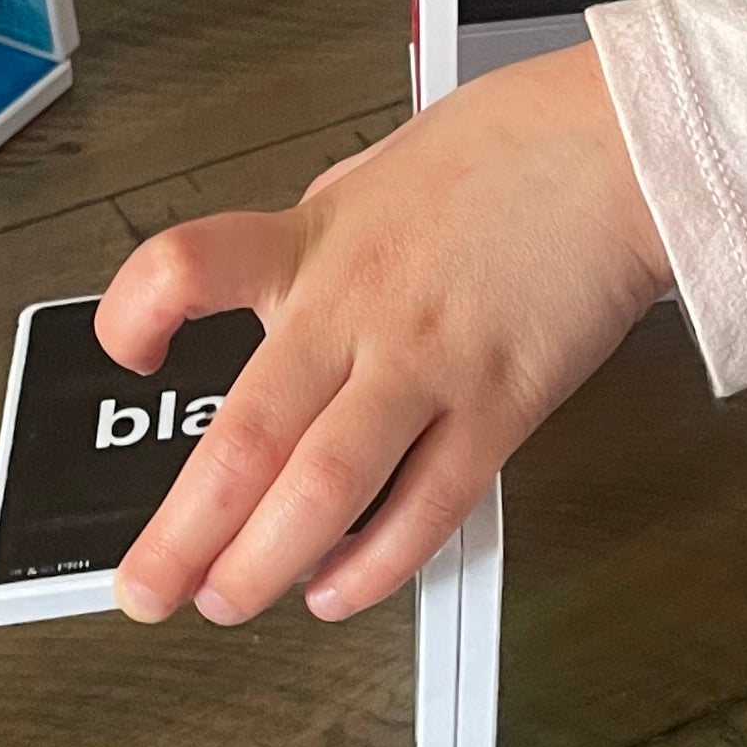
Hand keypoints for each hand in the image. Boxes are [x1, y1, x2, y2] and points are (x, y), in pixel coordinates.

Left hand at [98, 42, 671, 627]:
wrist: (620, 146)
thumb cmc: (514, 148)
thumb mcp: (377, 174)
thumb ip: (319, 236)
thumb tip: (280, 279)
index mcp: (314, 243)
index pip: (189, 267)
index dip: (137, 314)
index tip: (126, 352)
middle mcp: (356, 309)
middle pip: (245, 435)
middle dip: (182, 532)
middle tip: (149, 587)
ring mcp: (427, 363)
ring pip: (324, 488)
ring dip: (262, 562)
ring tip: (227, 601)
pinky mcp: (501, 405)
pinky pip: (429, 504)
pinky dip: (377, 563)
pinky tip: (339, 591)